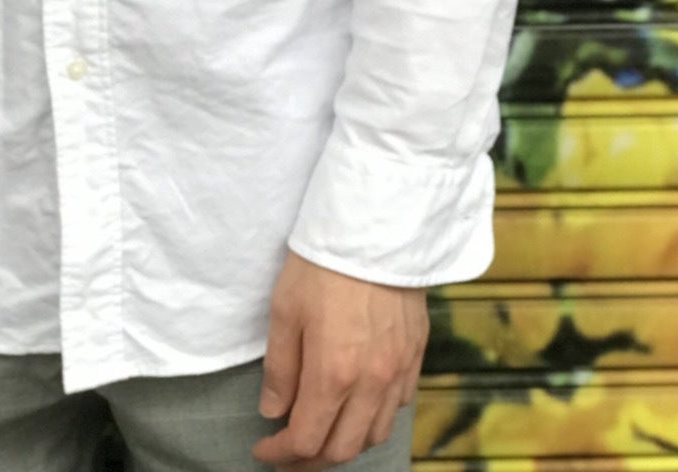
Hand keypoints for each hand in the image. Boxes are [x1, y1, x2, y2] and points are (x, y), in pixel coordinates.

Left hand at [250, 249, 425, 466]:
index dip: (279, 453)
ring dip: (344, 444)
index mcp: (333, 373)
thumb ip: (279, 369)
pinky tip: (356, 405)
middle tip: (287, 452)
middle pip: (342, 449)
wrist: (375, 227)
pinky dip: (374, 419)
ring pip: (373, 435)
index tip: (262, 448)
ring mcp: (398, 371)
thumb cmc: (323, 263)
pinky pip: (397, 407)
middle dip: (310, 459)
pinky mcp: (415, 356)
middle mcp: (371, 383)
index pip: (305, 439)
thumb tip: (272, 411)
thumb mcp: (285, 309)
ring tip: (321, 433)